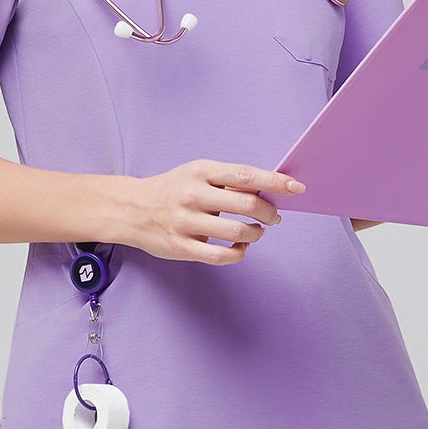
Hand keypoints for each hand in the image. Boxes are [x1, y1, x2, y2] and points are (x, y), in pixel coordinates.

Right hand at [122, 160, 302, 264]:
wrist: (130, 209)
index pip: (245, 175)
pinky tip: (241, 248)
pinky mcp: (181, 247)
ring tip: (256, 232)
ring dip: (256, 234)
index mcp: (200, 171)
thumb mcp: (196, 173)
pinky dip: (239, 254)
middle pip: (247, 205)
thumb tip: (269, 189)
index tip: (297, 188)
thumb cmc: (172, 189)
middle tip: (274, 217)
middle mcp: (193, 195)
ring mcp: (186, 222)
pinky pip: (221, 256)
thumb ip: (228, 180)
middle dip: (270, 213)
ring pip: (237, 233)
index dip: (275, 181)